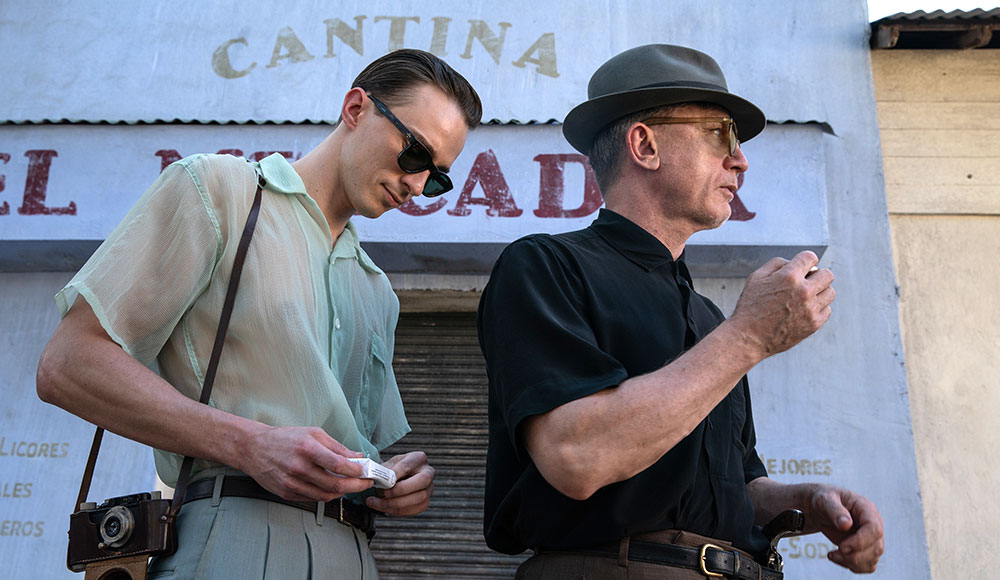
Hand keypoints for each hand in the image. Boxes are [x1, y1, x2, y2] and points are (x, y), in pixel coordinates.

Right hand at [238, 425, 373, 501]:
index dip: (356, 471)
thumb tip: (357, 457)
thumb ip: (336, 447)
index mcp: (307, 449)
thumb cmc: (284, 438)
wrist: (254, 448)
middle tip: (365, 483)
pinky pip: (312, 498)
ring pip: (325, 495)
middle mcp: (299, 468)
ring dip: (342, 492)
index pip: (338, 465)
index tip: (365, 471)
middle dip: (356, 486)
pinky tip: (332, 487)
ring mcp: (292, 483)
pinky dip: (326, 494)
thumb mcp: (313, 433)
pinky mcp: (286, 493)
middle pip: (335, 484)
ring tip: (350, 485)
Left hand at [366, 451, 434, 516]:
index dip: (395, 473)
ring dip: (396, 503)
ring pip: (419, 498)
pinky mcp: (425, 502)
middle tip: (385, 493)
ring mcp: (429, 488)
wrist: (396, 480)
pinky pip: (414, 509)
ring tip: (379, 503)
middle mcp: (428, 472)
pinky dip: (397, 510)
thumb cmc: (393, 470)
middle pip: (422, 480)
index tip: (382, 479)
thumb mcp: (388, 465)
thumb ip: (383, 471)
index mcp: (418, 458)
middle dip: (401, 489)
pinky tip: (385, 507)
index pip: (408, 465)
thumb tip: (376, 477)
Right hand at [730, 251, 834, 356]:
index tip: (803, 266)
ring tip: (805, 297)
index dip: (806, 260)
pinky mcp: (814, 324)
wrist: (749, 338)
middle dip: (817, 275)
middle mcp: (803, 291)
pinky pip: (827, 309)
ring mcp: (811, 309)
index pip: (811, 257)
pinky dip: (818, 308)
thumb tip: (794, 262)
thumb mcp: (756, 277)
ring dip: (819, 291)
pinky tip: (804, 310)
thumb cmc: (750, 307)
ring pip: (830, 292)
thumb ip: (777, 263)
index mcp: (789, 276)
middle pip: (827, 274)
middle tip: (806, 282)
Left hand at [807, 485, 883, 572]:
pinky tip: (837, 558)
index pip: (874, 529)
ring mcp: (871, 538)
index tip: (842, 547)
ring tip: (833, 555)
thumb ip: (835, 510)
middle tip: (834, 553)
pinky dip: (852, 566)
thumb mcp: (825, 500)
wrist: (821, 508)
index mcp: (866, 509)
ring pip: (872, 559)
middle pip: (876, 547)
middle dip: (854, 555)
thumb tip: (846, 524)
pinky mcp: (865, 549)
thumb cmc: (824, 500)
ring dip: (852, 563)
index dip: (861, 541)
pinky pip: (867, 564)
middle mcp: (873, 525)